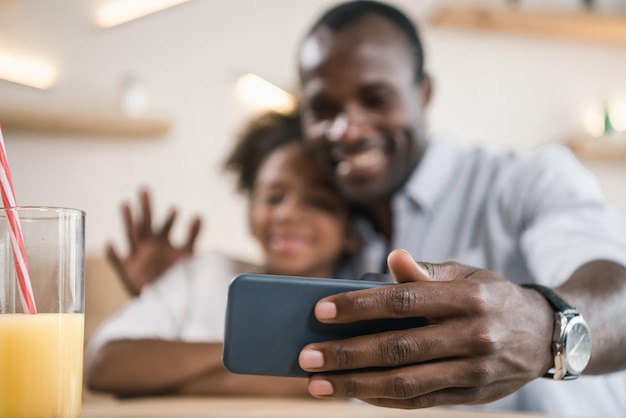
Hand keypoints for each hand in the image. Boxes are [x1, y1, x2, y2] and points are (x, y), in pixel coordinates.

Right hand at [106, 188, 201, 295]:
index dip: (170, 218)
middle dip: (145, 207)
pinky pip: (118, 262)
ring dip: (128, 221)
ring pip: (131, 236)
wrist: (165, 302)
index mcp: (161, 242)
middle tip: (145, 188)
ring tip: (126, 204)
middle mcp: (147, 246)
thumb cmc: (175, 277)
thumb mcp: (186, 254)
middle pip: (145, 223)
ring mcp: (136, 257)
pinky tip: (110, 243)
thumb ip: (192, 235)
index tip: (175, 209)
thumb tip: (200, 214)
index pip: (164, 226)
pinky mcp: (127, 272)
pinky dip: (113, 254)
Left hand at [298, 249, 553, 408]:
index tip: (320, 311)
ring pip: (405, 382)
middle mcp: (473, 336)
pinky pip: (420, 401)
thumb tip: (392, 258)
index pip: (403, 301)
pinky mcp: (471, 395)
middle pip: (398, 348)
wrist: (544, 335)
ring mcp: (474, 370)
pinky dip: (383, 399)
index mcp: (469, 298)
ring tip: (317, 383)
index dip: (359, 306)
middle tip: (306, 355)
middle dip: (347, 353)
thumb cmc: (491, 297)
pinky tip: (354, 393)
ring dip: (356, 385)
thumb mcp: (467, 274)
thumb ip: (427, 271)